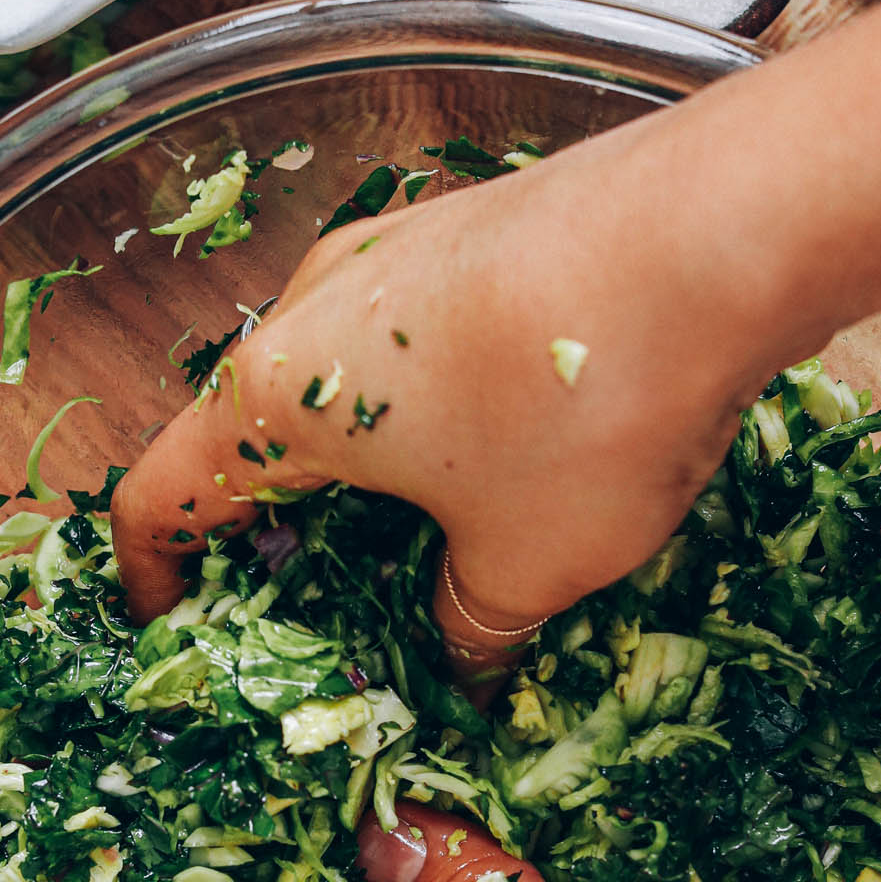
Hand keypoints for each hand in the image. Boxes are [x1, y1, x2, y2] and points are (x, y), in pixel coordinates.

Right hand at [112, 0, 880, 676]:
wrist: (727, 222)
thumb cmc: (587, 410)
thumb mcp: (527, 564)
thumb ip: (470, 626)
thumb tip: (463, 659)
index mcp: (275, 394)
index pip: (160, 494)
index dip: (153, 577)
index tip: (175, 631)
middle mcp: (310, 304)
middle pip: (244, 431)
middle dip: (271, 527)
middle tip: (319, 604)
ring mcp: (394, 248)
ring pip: (334, 378)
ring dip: (357, 464)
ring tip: (420, 536)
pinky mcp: (474, 226)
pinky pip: (412, 338)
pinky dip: (425, 409)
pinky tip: (506, 447)